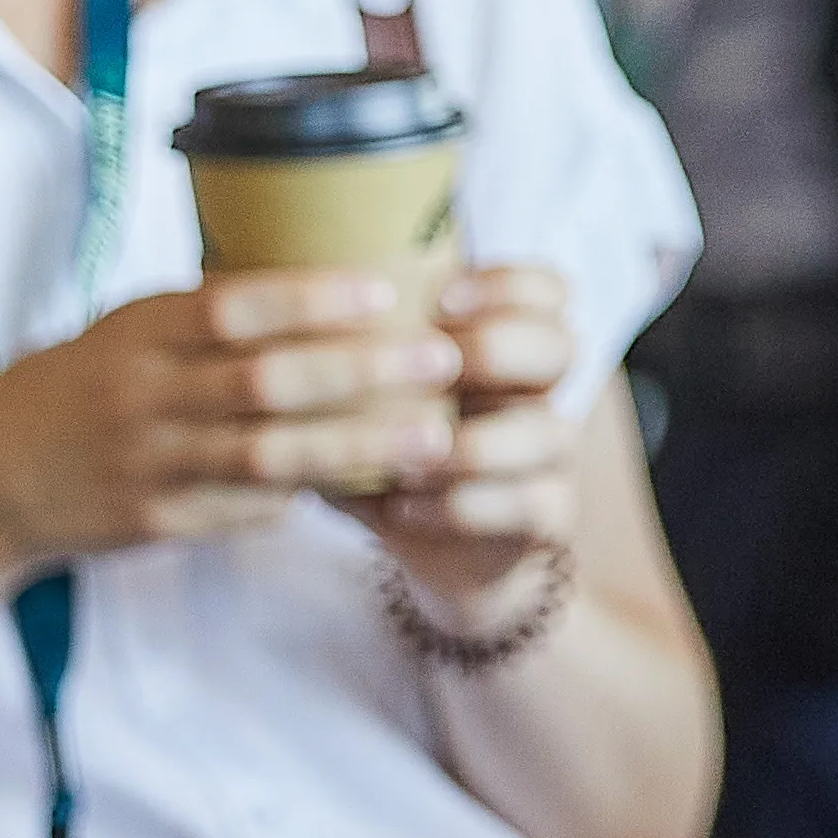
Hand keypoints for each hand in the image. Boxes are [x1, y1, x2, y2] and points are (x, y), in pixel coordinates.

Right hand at [0, 270, 467, 582]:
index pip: (231, 305)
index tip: (386, 288)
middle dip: (363, 371)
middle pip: (265, 383)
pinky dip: (308, 494)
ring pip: (268, 457)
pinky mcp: (154, 524)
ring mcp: (148, 465)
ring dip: (358, 446)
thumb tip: (332, 281)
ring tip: (432, 436)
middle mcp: (142, 396)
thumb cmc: (83, 384)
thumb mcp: (130, 328)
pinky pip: (246, 510)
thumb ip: (212, 314)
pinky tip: (371, 483)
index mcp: (140, 330)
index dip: (311, 297)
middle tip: (442, 359)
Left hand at [352, 262, 587, 595]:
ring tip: (403, 460)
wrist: (447, 553)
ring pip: (548, 432)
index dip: (505, 284)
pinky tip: (403, 508)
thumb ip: (355, 370)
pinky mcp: (550, 516)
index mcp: (510, 348)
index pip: (545, 291)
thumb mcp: (383, 406)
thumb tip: (277, 330)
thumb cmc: (403, 459)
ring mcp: (554, 457)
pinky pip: (524, 504)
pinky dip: (458, 505)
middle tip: (432, 370)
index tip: (439, 298)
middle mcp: (542, 393)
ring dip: (470, 445)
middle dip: (494, 348)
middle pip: (560, 345)